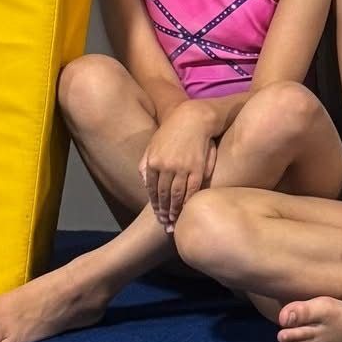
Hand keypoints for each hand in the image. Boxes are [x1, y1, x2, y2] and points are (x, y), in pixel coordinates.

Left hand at [138, 104, 215, 233]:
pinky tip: (187, 209)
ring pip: (176, 195)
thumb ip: (146, 164)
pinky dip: (188, 202)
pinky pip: (192, 190)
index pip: (151, 189)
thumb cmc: (172, 131)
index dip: (154, 204)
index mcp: (153, 161)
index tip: (156, 214)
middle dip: (163, 211)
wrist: (194, 118)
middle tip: (164, 223)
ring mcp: (182, 168)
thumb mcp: (153, 144)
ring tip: (174, 221)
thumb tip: (145, 183)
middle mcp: (166, 166)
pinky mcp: (197, 168)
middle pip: (163, 195)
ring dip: (174, 210)